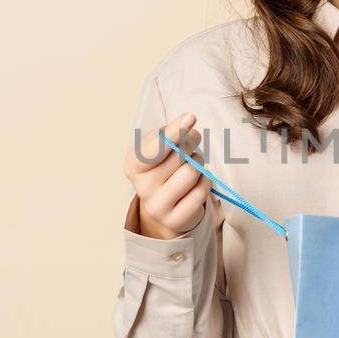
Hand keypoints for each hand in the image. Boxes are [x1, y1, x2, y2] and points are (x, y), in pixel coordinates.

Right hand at [123, 111, 211, 240]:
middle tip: (189, 148)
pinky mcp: (175, 220)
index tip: (190, 117)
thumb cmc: (165, 170)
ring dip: (199, 164)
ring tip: (192, 166)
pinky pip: (201, 191)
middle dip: (190, 145)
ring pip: (191, 172)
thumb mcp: (161, 150)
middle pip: (179, 155)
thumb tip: (185, 123)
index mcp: (133, 165)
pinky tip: (196, 183)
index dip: (174, 132)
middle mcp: (141, 187)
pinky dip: (205, 181)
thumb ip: (170, 134)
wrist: (165, 208)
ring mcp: (157, 207)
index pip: (154, 147)